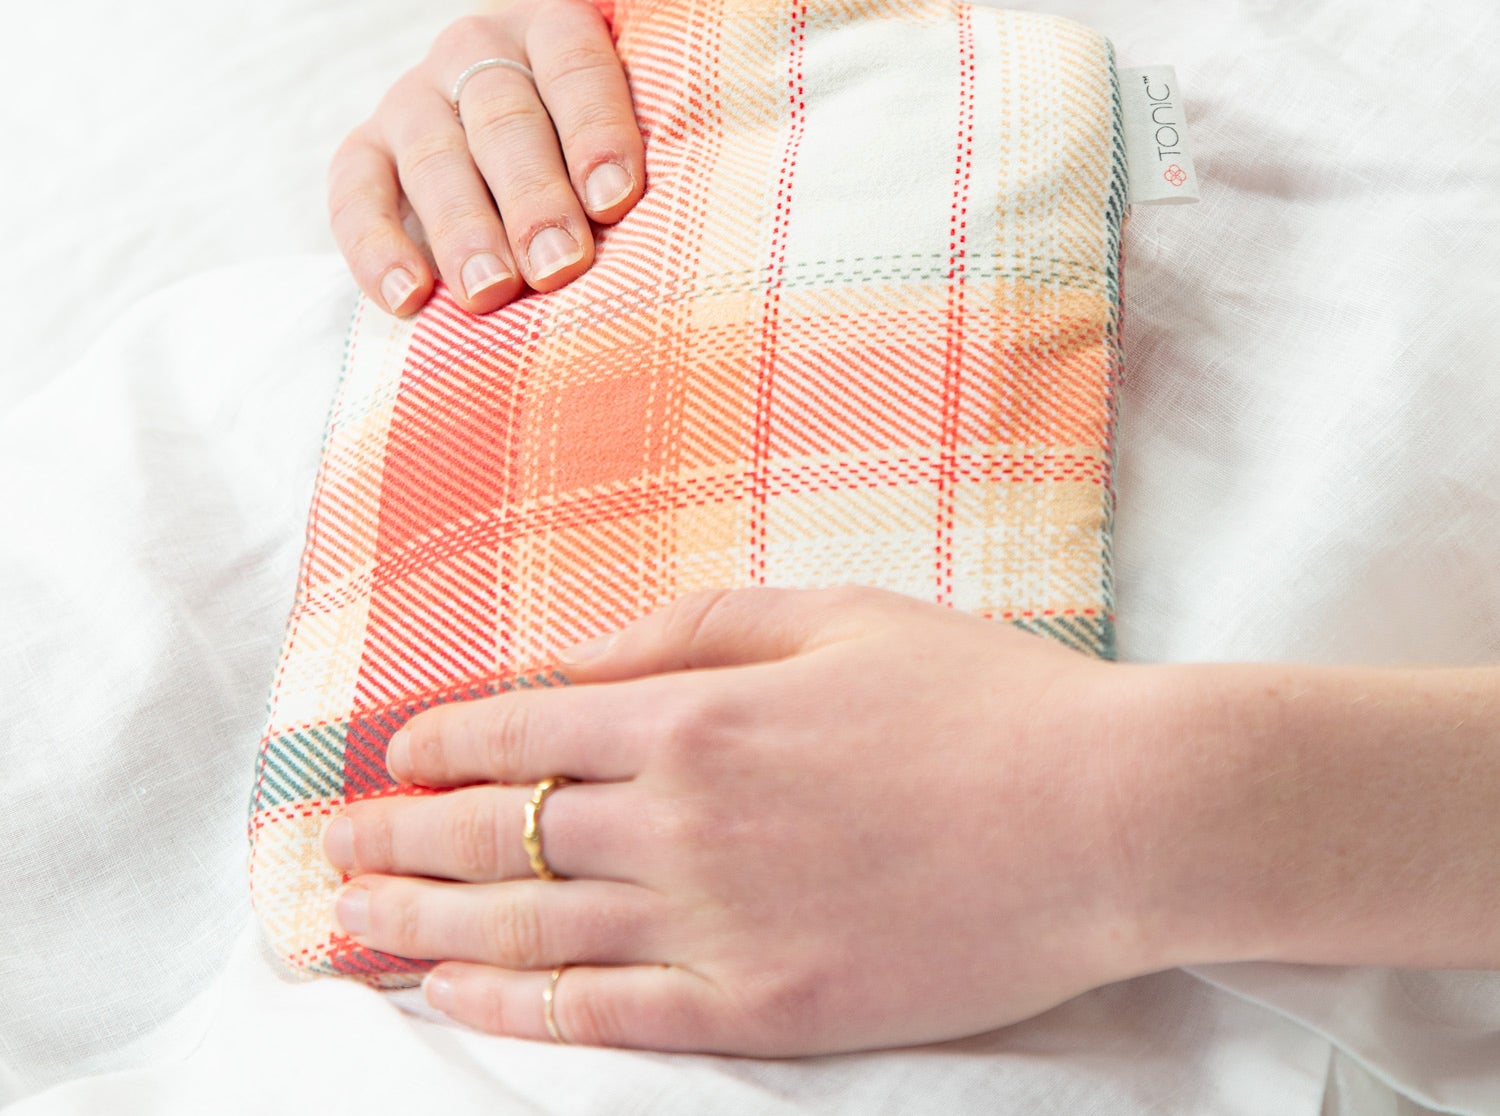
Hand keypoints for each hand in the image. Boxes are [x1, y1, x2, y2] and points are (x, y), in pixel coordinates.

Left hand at [320, 587, 1166, 1054]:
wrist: (1103, 814)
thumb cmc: (975, 696)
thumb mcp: (831, 613)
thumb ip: (689, 627)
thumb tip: (571, 656)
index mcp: (695, 712)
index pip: (524, 726)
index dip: (444, 739)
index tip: (395, 751)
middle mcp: (681, 821)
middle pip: (500, 832)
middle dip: (402, 836)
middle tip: (334, 846)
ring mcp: (717, 925)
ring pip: (527, 932)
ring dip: (427, 926)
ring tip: (354, 925)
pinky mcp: (763, 1009)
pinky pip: (607, 1018)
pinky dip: (516, 1010)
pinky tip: (460, 1001)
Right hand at [327, 0, 643, 316]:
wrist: (515, 123)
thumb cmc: (596, 147)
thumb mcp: (627, 126)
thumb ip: (628, 161)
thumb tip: (636, 230)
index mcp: (553, 26)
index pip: (575, 67)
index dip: (596, 132)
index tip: (615, 203)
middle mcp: (475, 49)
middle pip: (504, 119)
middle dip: (534, 198)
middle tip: (560, 266)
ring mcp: (412, 97)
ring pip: (434, 158)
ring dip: (464, 230)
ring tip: (491, 293)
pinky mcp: (365, 149)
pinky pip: (356, 196)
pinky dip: (377, 250)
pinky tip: (409, 299)